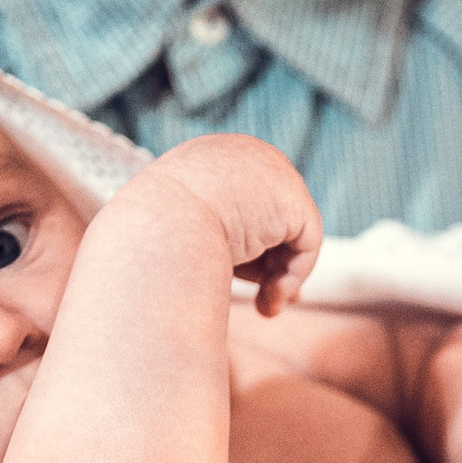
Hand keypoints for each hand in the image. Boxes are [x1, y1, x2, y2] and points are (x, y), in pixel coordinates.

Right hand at [141, 133, 323, 313]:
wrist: (158, 226)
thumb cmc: (156, 239)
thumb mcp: (182, 233)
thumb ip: (220, 242)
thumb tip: (252, 271)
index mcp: (213, 155)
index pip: (247, 203)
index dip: (253, 247)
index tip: (248, 284)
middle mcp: (246, 153)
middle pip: (275, 216)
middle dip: (276, 264)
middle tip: (268, 304)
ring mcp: (273, 170)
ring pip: (291, 234)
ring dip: (280, 278)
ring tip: (263, 308)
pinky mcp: (292, 198)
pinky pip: (306, 245)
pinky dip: (291, 278)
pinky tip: (268, 302)